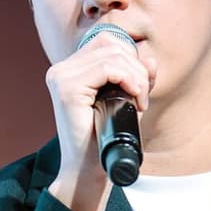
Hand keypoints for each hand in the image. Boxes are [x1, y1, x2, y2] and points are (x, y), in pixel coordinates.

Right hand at [45, 30, 158, 210]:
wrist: (88, 170)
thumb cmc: (106, 138)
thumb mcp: (126, 101)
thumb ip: (137, 78)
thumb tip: (150, 59)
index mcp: (71, 70)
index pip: (107, 41)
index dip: (132, 59)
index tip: (141, 89)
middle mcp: (61, 70)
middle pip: (112, 44)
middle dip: (137, 70)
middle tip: (143, 99)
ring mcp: (61, 77)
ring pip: (112, 55)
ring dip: (136, 78)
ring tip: (139, 101)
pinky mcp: (66, 88)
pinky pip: (107, 68)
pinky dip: (129, 81)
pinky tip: (134, 100)